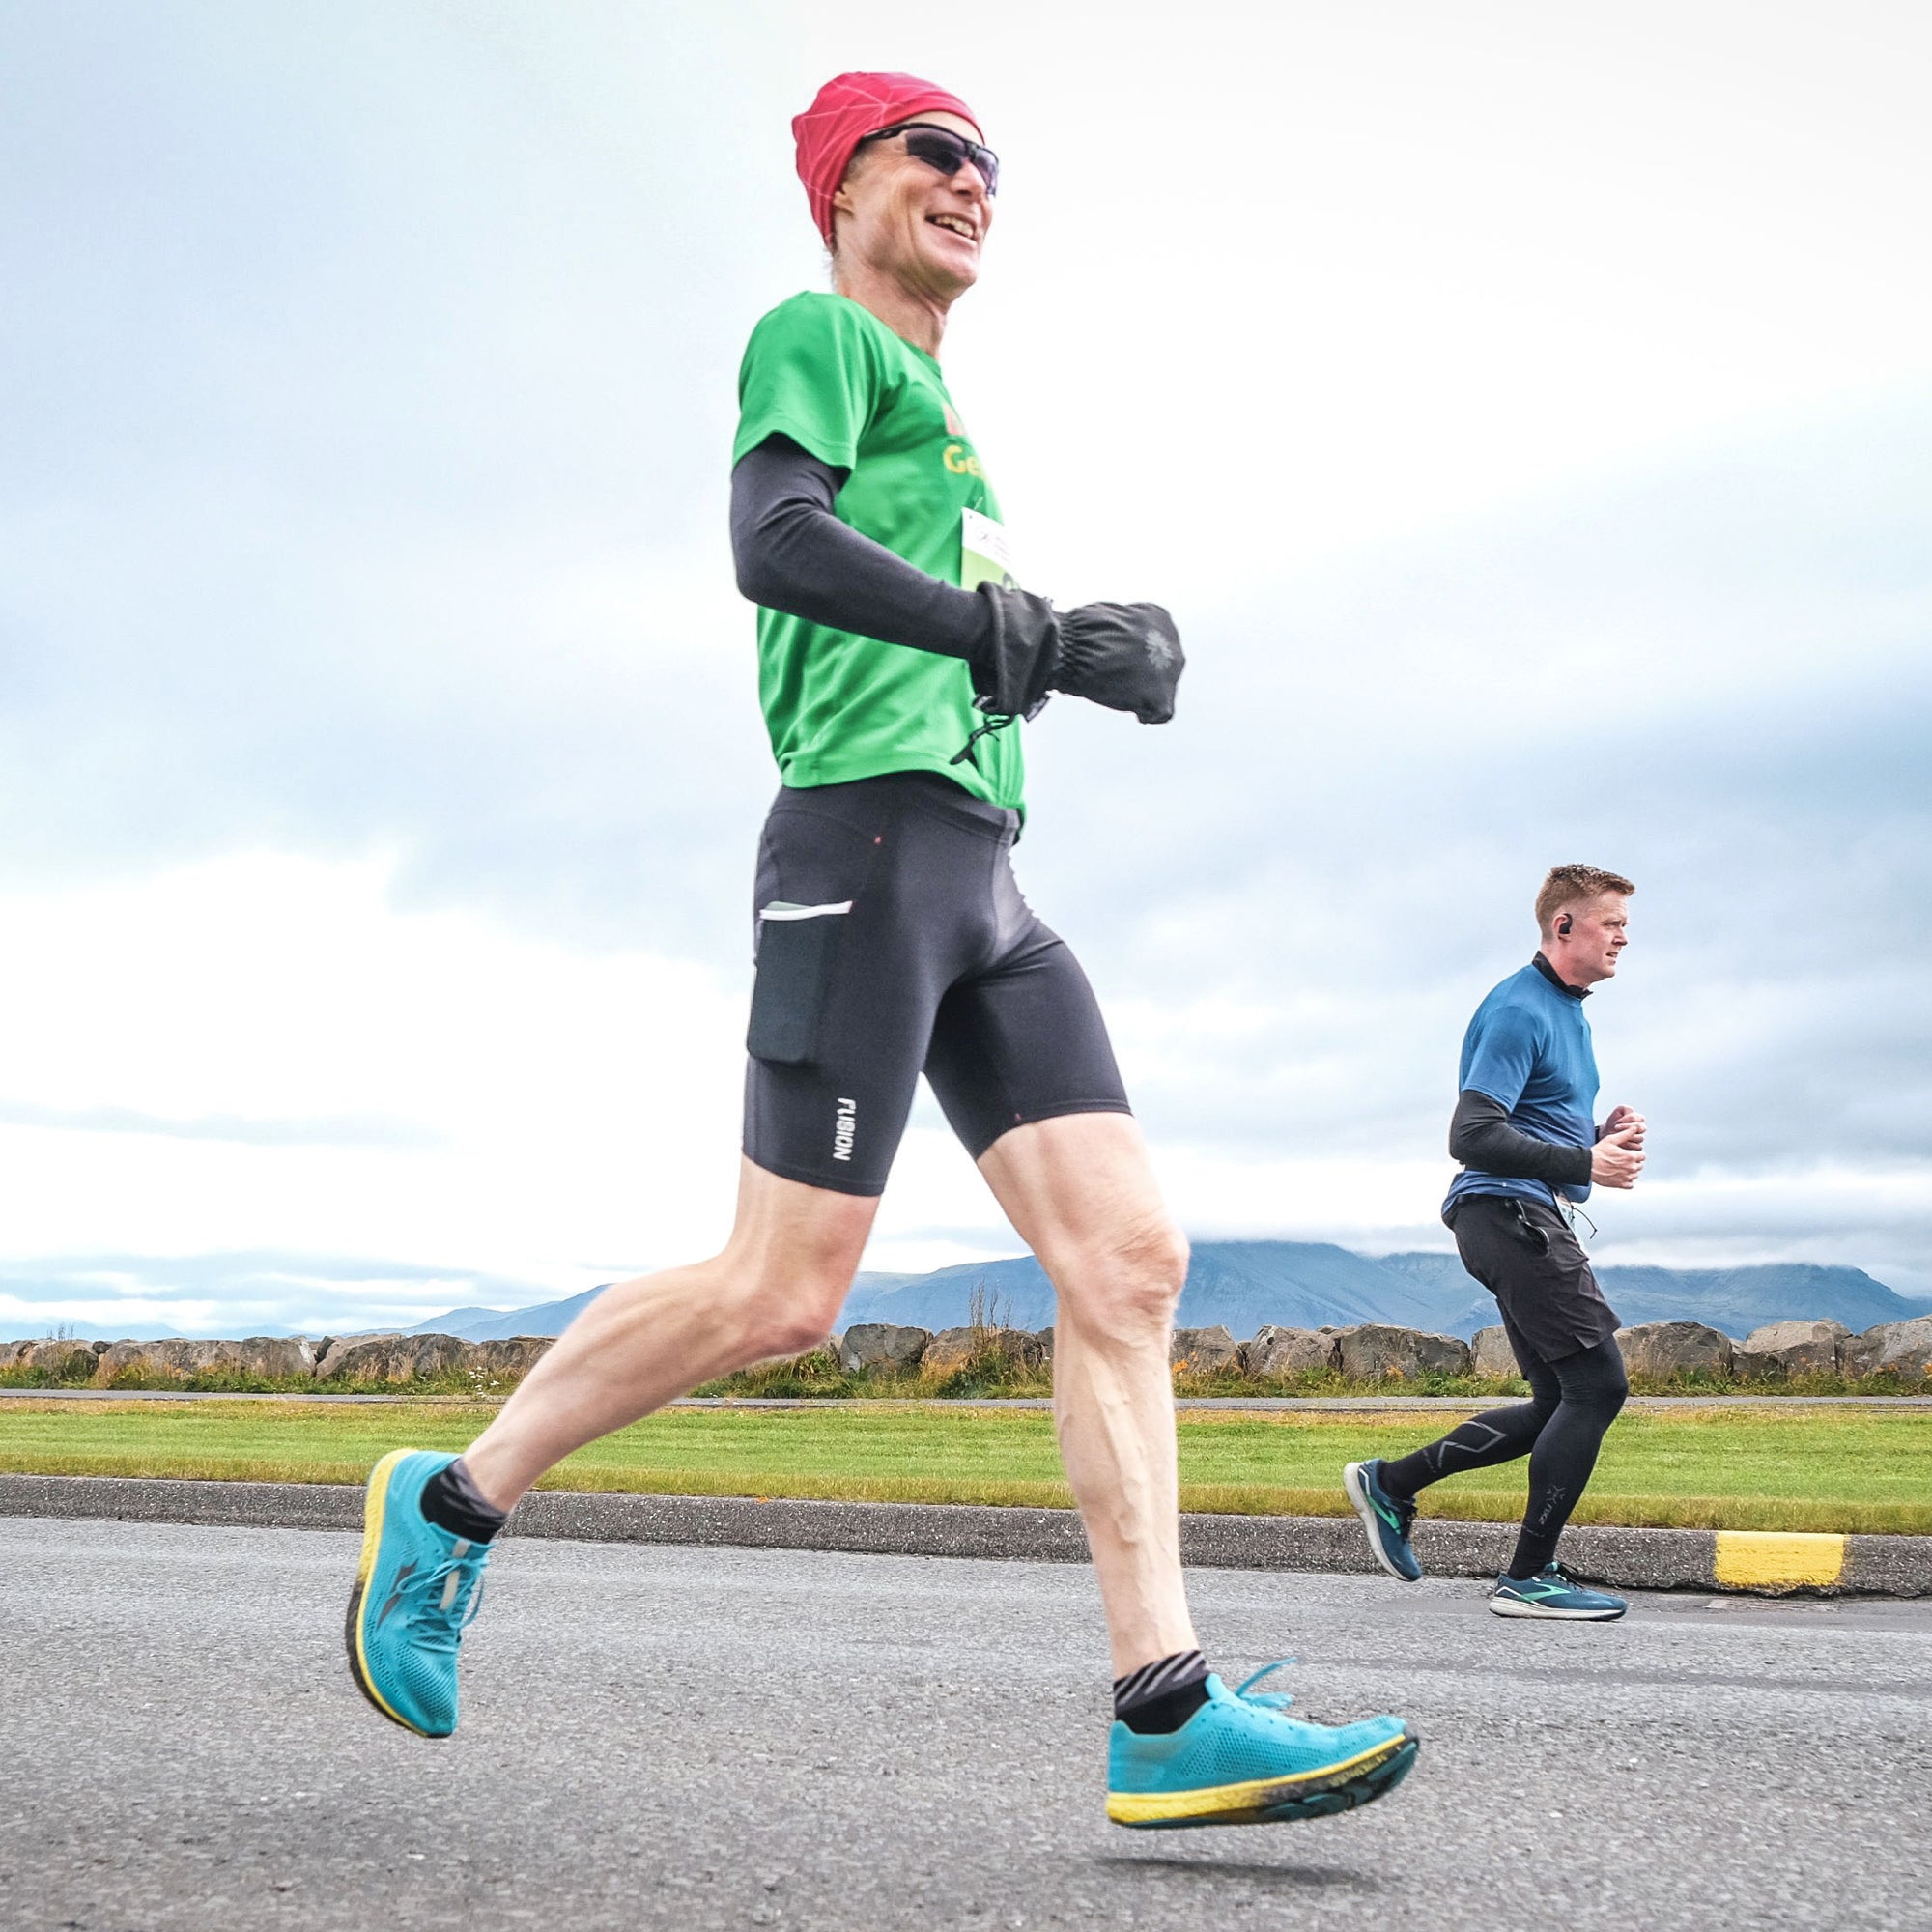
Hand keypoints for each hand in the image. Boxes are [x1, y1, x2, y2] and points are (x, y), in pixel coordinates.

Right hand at [971, 585, 1184, 722]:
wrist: (1073, 647)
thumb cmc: (1080, 632)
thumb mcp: (1107, 618)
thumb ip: (1121, 630)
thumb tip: (1113, 641)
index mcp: (1159, 617)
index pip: (1156, 641)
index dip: (1136, 655)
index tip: (1119, 662)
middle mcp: (1172, 641)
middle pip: (1162, 666)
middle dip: (1144, 676)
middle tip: (1119, 682)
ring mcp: (1169, 668)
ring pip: (1161, 689)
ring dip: (1143, 694)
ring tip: (1119, 693)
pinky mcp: (1162, 694)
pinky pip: (1160, 712)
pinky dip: (1146, 713)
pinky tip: (1134, 712)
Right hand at [1591, 1123, 1644, 1189]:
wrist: (1588, 1165)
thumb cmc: (1598, 1152)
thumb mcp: (1611, 1140)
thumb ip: (1625, 1134)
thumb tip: (1635, 1128)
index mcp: (1630, 1157)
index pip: (1642, 1156)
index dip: (1636, 1154)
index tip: (1628, 1153)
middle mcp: (1630, 1168)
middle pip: (1640, 1165)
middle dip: (1634, 1162)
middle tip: (1623, 1160)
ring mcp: (1626, 1177)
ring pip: (1635, 1175)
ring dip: (1630, 1171)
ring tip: (1620, 1167)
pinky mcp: (1620, 1184)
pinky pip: (1630, 1184)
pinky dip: (1627, 1181)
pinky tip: (1620, 1175)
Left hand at [1599, 1104, 1645, 1149]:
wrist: (1607, 1134)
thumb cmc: (1613, 1122)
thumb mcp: (1617, 1111)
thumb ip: (1624, 1108)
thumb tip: (1631, 1111)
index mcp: (1638, 1119)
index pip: (1640, 1118)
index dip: (1628, 1119)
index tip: (1618, 1121)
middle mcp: (1640, 1128)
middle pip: (1640, 1127)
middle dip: (1627, 1127)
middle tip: (1616, 1127)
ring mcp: (1639, 1138)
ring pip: (1640, 1138)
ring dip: (1627, 1137)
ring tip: (1617, 1136)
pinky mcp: (1636, 1147)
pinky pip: (1637, 1147)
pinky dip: (1628, 1145)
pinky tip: (1620, 1143)